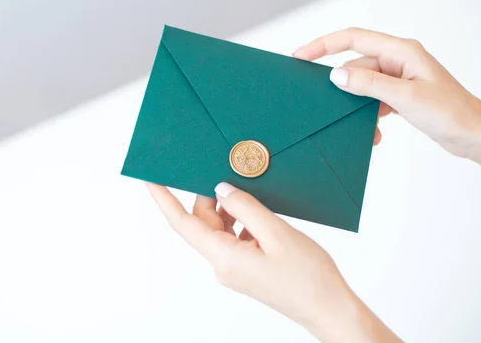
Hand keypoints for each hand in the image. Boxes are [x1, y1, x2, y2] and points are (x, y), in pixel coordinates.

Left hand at [147, 182, 400, 342]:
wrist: (328, 308)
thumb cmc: (308, 277)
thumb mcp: (277, 232)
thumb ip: (245, 207)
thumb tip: (222, 188)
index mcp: (224, 258)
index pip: (183, 224)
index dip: (164, 199)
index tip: (152, 178)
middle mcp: (222, 265)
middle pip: (203, 222)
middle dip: (211, 196)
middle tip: (230, 173)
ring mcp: (233, 268)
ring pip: (219, 229)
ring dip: (229, 208)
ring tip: (250, 193)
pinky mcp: (245, 268)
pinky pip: (233, 238)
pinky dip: (241, 221)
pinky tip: (259, 213)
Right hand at [293, 28, 480, 181]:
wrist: (473, 135)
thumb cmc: (451, 112)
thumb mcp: (405, 96)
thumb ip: (369, 84)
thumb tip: (337, 75)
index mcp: (401, 51)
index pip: (353, 39)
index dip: (323, 45)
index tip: (301, 56)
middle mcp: (398, 61)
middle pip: (355, 66)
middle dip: (342, 87)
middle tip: (322, 102)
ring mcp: (398, 78)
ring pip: (362, 87)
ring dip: (357, 107)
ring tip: (360, 126)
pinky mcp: (399, 96)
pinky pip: (372, 101)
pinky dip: (368, 116)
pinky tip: (374, 133)